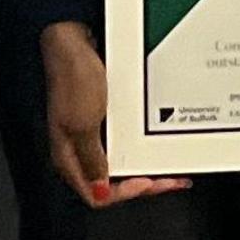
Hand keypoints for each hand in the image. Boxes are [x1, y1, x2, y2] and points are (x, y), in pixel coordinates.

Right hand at [39, 21, 187, 207]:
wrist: (70, 42)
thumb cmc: (73, 79)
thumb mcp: (84, 125)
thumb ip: (93, 161)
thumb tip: (100, 193)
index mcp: (68, 158)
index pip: (97, 196)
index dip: (125, 193)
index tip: (148, 180)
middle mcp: (78, 152)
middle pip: (112, 183)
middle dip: (143, 183)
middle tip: (171, 180)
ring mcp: (89, 136)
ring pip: (119, 164)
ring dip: (144, 166)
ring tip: (169, 166)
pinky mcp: (98, 121)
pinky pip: (121, 144)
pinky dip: (139, 148)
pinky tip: (152, 144)